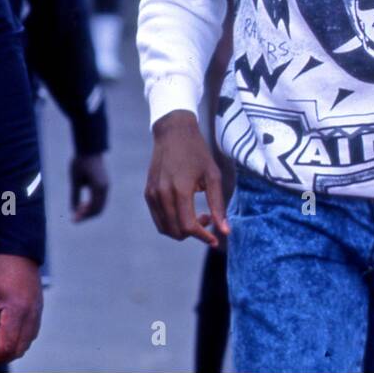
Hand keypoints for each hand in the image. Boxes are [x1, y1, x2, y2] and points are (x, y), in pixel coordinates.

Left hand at [0, 253, 42, 366]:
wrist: (16, 245)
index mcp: (17, 310)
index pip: (8, 345)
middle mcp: (31, 312)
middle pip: (21, 347)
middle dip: (5, 356)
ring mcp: (37, 308)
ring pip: (29, 339)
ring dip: (14, 347)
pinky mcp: (38, 304)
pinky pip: (33, 328)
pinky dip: (22, 337)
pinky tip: (10, 332)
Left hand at [70, 153, 109, 221]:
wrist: (90, 148)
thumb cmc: (80, 162)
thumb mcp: (75, 180)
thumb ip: (74, 195)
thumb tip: (73, 210)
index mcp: (98, 187)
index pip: (93, 209)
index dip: (83, 216)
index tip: (73, 220)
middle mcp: (105, 188)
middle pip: (98, 209)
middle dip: (87, 215)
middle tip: (74, 217)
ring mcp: (106, 186)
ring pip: (100, 205)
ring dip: (90, 210)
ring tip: (78, 209)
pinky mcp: (104, 183)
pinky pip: (100, 199)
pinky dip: (93, 204)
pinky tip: (83, 203)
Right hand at [144, 110, 227, 246]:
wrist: (173, 133)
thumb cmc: (197, 152)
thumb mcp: (213, 175)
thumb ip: (218, 205)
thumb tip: (225, 231)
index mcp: (180, 189)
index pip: (188, 226)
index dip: (202, 237)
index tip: (214, 239)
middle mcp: (162, 194)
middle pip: (175, 231)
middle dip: (193, 233)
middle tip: (208, 219)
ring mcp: (152, 194)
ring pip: (165, 228)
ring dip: (182, 230)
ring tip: (197, 215)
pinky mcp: (148, 192)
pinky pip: (158, 218)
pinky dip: (171, 222)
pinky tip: (184, 210)